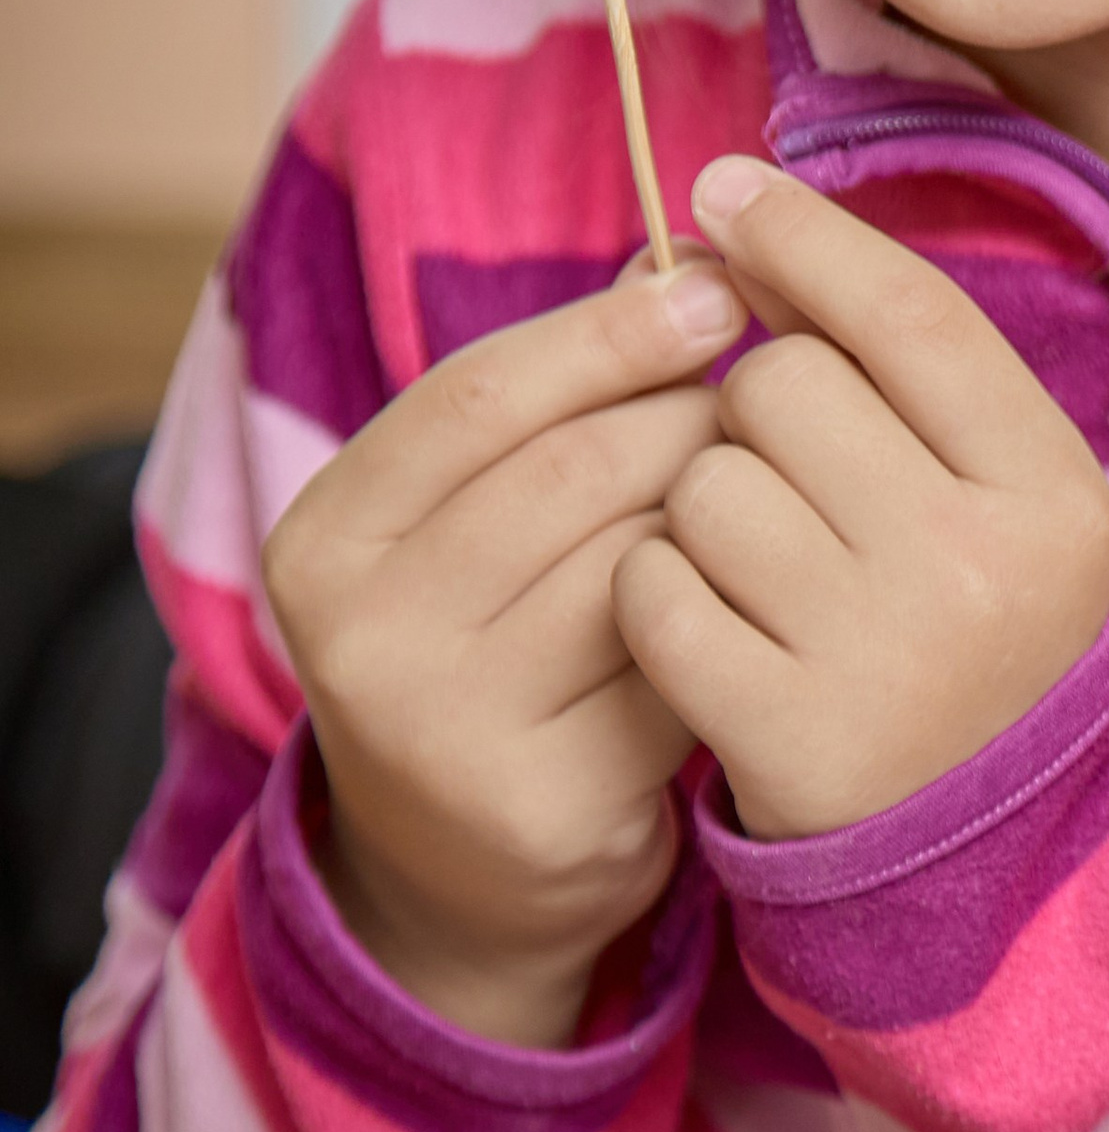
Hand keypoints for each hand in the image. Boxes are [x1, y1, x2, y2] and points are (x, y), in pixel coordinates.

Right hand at [261, 265, 739, 1047]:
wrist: (466, 876)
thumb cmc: (494, 635)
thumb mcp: (479, 509)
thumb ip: (558, 390)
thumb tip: (671, 255)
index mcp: (323, 538)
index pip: (475, 395)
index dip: (607, 331)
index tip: (715, 288)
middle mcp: (359, 638)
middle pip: (573, 470)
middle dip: (688, 415)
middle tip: (763, 400)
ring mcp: (444, 733)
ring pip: (637, 560)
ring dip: (722, 510)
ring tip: (761, 492)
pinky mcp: (544, 805)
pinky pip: (679, 660)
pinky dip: (730, 613)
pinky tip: (753, 601)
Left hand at [612, 158, 1108, 840]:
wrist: (984, 860)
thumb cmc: (971, 623)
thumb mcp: (994, 489)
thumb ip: (899, 357)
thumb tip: (734, 209)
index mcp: (1055, 491)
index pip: (910, 315)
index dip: (806, 236)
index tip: (721, 187)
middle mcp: (982, 568)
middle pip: (785, 387)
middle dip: (757, 411)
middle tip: (799, 485)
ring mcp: (884, 658)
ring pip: (706, 483)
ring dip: (702, 509)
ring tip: (766, 571)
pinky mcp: (786, 739)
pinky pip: (655, 591)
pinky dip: (657, 595)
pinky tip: (711, 629)